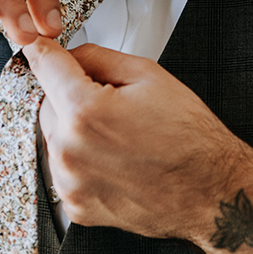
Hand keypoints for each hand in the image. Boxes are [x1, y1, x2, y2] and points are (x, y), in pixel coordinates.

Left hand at [27, 38, 252, 253]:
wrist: (210, 191)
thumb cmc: (190, 138)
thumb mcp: (150, 76)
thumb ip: (98, 57)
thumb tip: (70, 53)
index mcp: (85, 111)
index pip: (44, 65)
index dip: (46, 51)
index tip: (42, 47)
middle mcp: (70, 151)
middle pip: (48, 103)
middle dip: (72, 96)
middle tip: (115, 104)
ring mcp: (71, 183)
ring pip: (55, 138)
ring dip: (76, 130)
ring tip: (121, 137)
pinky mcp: (77, 206)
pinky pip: (65, 170)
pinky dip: (83, 161)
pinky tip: (117, 160)